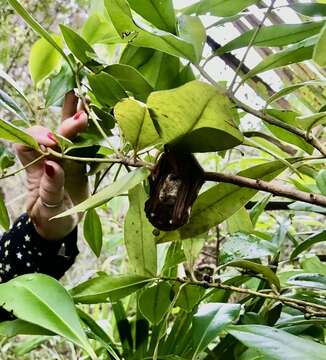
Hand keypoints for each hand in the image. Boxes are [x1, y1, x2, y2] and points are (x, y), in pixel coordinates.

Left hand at [15, 91, 88, 240]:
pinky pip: (87, 144)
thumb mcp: (47, 208)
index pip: (28, 144)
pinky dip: (93, 130)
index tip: (53, 143)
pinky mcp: (82, 163)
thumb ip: (50, 187)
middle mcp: (50, 158)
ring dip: (77, 115)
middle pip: (52, 131)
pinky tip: (100, 116)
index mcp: (35, 169)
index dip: (38, 137)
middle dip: (65, 119)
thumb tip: (53, 164)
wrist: (62, 226)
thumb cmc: (49, 219)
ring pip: (69, 133)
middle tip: (82, 110)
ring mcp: (67, 159)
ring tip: (88, 98)